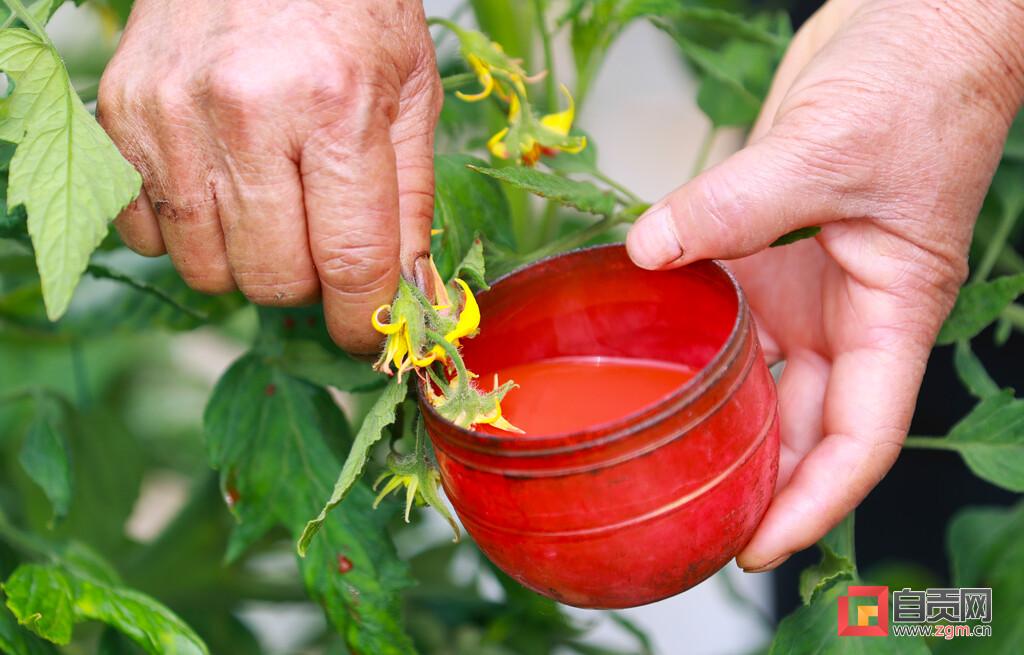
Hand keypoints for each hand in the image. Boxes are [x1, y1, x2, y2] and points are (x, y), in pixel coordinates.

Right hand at [98, 0, 440, 352]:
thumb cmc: (351, 10)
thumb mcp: (410, 98)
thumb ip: (411, 208)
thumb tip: (414, 302)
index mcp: (334, 107)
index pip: (349, 262)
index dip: (364, 318)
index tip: (369, 334)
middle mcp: (244, 114)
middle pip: (274, 279)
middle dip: (309, 280)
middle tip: (323, 233)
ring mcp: (170, 116)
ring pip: (208, 269)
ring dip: (250, 259)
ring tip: (273, 200)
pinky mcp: (120, 116)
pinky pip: (147, 235)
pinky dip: (189, 232)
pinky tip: (219, 185)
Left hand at [626, 0, 1023, 570]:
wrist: (912, 19)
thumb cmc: (920, 83)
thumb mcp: (827, 151)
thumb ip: (734, 206)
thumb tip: (648, 251)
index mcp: (890, 312)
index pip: (858, 437)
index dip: (811, 502)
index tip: (757, 546)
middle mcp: (846, 311)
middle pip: (801, 422)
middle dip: (752, 476)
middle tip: (683, 515)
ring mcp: (803, 281)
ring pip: (755, 371)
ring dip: (711, 414)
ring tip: (652, 456)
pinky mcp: (764, 246)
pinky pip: (721, 307)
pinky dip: (685, 336)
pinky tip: (640, 355)